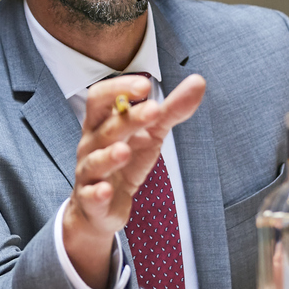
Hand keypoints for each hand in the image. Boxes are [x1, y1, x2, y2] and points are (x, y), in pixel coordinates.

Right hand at [62, 73, 205, 288]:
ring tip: (125, 151)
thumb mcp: (151, 133)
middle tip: (153, 110)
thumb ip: (171, 109)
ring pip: (95, 161)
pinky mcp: (91, 200)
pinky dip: (97, 193)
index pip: (101, 97)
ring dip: (108, 156)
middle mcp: (92, 145)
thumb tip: (199, 82)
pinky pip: (90, 196)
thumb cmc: (125, 161)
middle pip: (105, 127)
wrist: (101, 207)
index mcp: (103, 123)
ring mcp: (90, 173)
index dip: (120, 89)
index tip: (145, 85)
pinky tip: (106, 190)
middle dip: (127, 119)